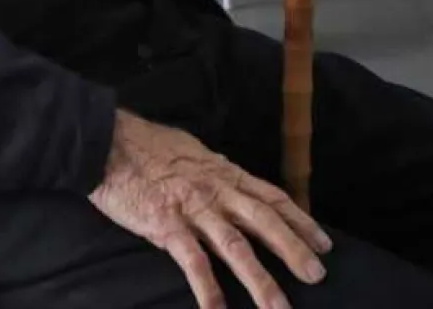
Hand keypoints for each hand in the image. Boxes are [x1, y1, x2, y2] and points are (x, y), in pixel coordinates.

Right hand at [90, 112, 330, 308]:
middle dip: (293, 250)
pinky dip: (208, 290)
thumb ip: (214, 171)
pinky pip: (193, 263)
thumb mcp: (192, 151)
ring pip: (236, 248)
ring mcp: (193, 209)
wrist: (108, 142)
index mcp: (224, 173)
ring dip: (261, 281)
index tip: (324, 243)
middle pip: (264, 222)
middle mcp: (216, 191)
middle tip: (318, 277)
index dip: (300, 221)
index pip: (272, 198)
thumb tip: (231, 179)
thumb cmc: (147, 145)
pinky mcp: (166, 226)